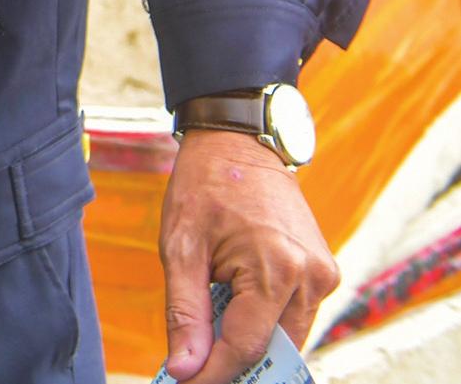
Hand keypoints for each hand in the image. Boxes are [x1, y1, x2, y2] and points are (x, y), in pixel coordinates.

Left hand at [159, 129, 337, 379]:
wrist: (237, 144)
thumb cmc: (203, 188)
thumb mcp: (179, 248)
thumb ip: (185, 313)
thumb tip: (184, 368)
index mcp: (277, 270)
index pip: (246, 346)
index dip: (214, 374)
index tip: (185, 383)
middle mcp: (311, 277)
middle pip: (274, 348)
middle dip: (235, 364)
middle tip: (195, 367)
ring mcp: (323, 274)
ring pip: (288, 336)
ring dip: (251, 343)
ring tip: (208, 336)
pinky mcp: (323, 271)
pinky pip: (295, 315)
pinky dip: (265, 322)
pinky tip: (232, 309)